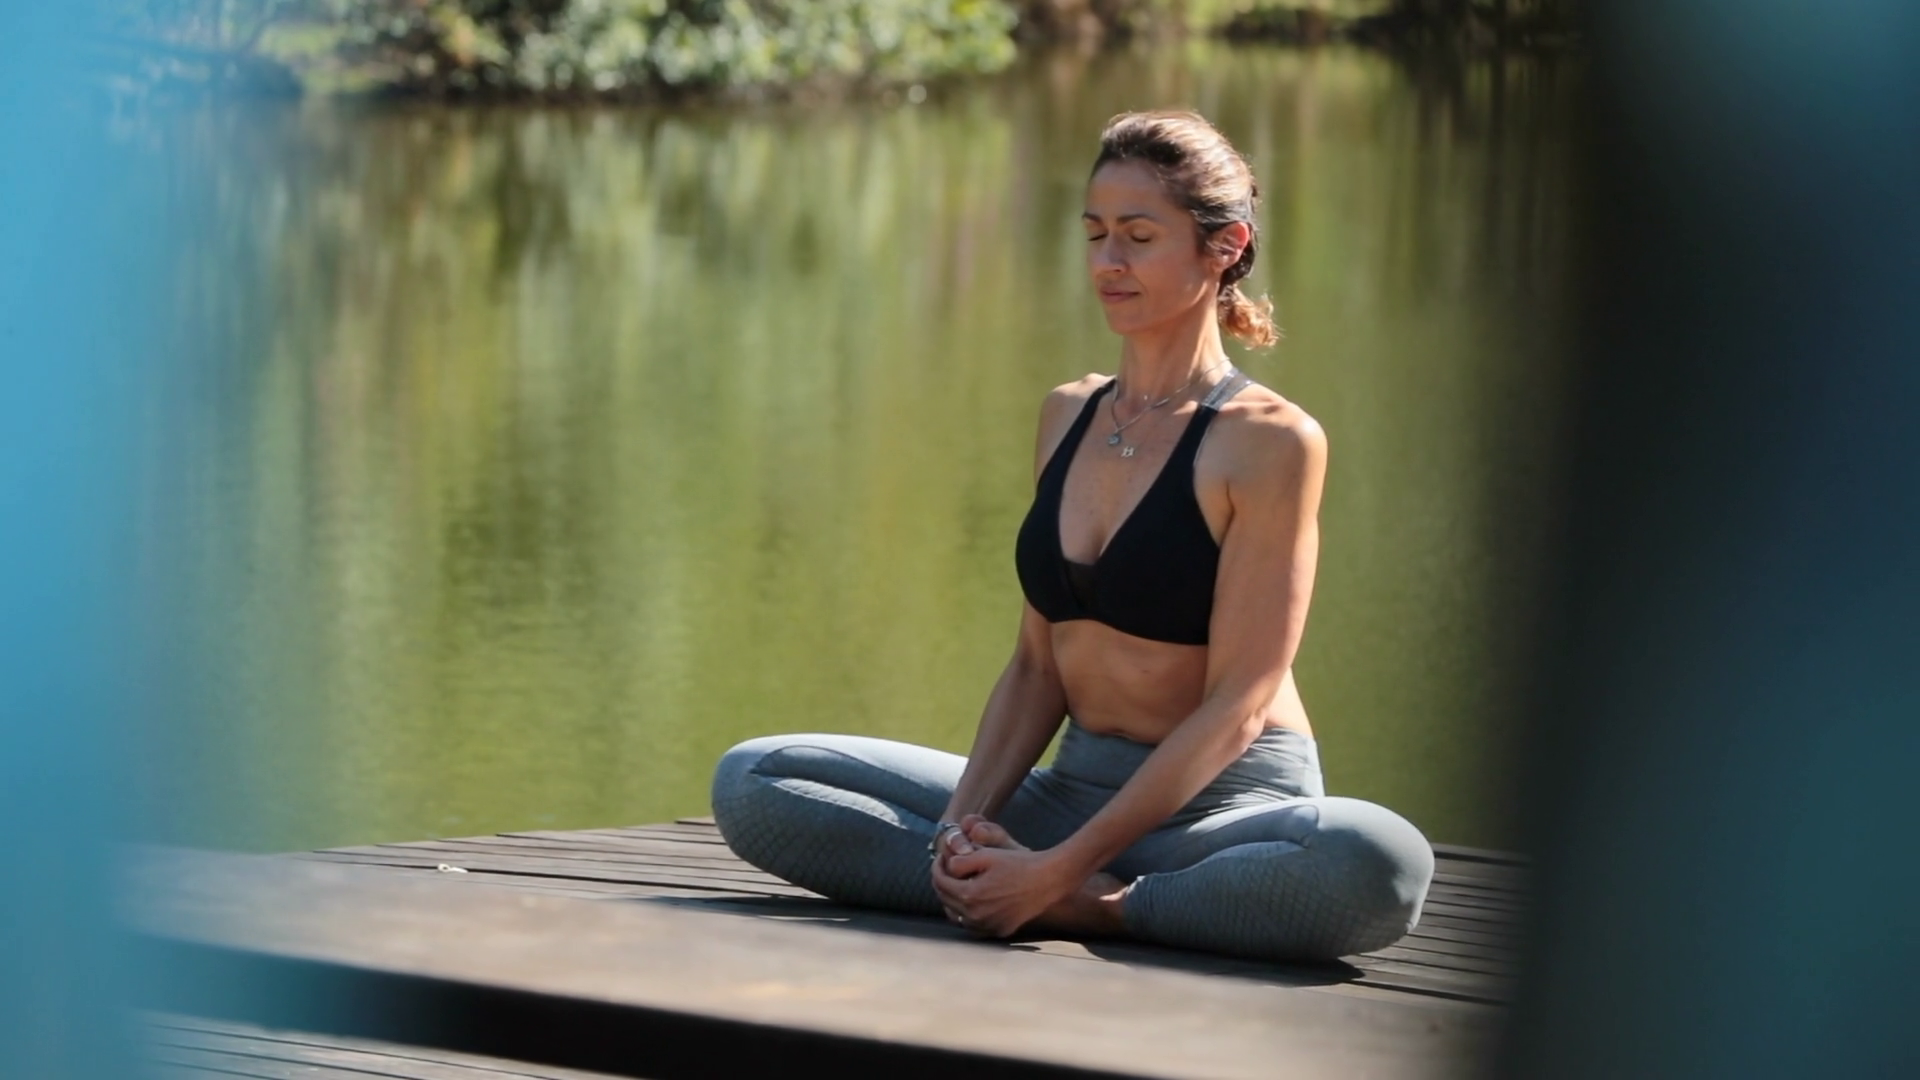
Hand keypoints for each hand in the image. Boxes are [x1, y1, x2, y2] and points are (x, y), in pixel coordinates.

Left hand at [931, 817, 1077, 937]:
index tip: (940, 858)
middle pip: (946, 900)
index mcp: (970, 896)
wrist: (1048, 880)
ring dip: (953, 900)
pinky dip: (968, 914)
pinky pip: (974, 926)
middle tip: (945, 868)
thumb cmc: (1019, 864)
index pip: (940, 883)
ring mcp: (988, 927)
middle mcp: (976, 917)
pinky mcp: (1000, 931)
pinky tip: (973, 901)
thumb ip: (961, 862)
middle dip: (942, 882)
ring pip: (957, 916)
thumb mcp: (987, 856)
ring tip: (956, 884)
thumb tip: (947, 867)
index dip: (937, 867)